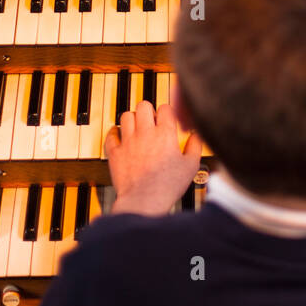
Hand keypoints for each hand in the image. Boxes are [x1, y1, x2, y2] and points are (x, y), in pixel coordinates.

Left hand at [104, 101, 202, 216]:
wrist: (144, 200)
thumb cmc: (167, 185)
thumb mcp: (191, 166)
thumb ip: (195, 146)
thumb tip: (195, 136)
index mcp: (165, 134)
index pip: (165, 108)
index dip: (167, 111)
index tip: (168, 119)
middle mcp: (146, 133)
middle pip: (143, 106)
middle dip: (148, 110)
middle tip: (151, 120)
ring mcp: (128, 142)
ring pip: (126, 116)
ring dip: (132, 119)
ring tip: (137, 127)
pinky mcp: (115, 153)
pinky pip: (111, 134)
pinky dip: (114, 133)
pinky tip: (120, 136)